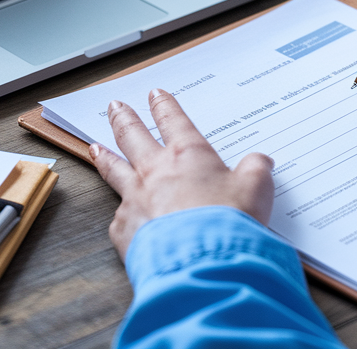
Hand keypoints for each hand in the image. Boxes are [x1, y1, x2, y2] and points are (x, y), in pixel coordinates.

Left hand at [91, 89, 273, 259]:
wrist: (201, 261)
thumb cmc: (229, 223)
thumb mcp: (256, 190)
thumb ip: (257, 171)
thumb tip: (261, 161)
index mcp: (188, 155)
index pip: (173, 120)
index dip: (164, 106)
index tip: (155, 95)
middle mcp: (155, 171)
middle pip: (132, 135)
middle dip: (123, 118)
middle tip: (114, 106)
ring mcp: (134, 198)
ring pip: (114, 169)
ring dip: (104, 156)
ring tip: (95, 147)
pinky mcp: (124, 228)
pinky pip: (119, 215)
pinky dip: (120, 212)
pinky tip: (119, 214)